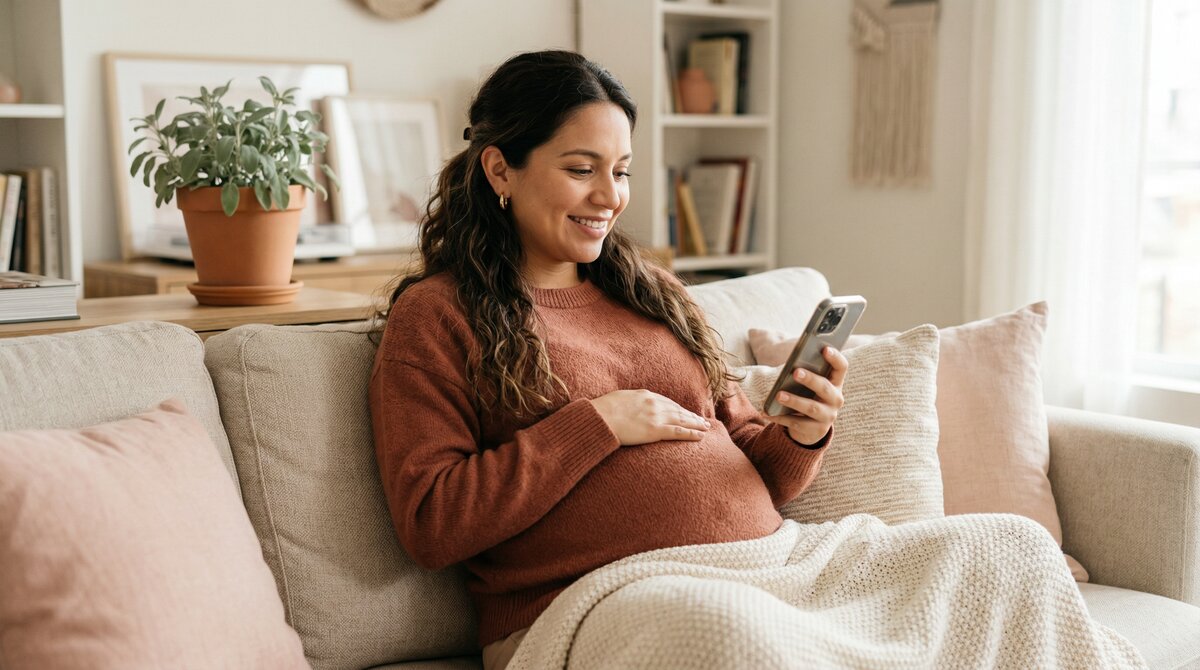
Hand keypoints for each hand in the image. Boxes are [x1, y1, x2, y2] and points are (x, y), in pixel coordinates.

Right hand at [589, 389, 710, 445]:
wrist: (599, 417)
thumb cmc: (603, 410)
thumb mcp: (619, 399)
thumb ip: (630, 401)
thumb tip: (631, 405)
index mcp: (645, 395)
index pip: (667, 402)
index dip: (679, 408)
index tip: (686, 412)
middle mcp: (654, 404)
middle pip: (678, 410)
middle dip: (691, 416)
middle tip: (702, 420)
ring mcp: (656, 417)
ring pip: (682, 420)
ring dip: (696, 424)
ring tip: (706, 428)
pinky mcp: (655, 431)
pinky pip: (678, 432)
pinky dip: (691, 434)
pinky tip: (700, 436)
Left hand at [765, 346, 847, 445]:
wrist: (812, 427)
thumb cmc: (809, 396)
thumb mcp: (811, 385)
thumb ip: (805, 374)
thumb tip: (791, 367)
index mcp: (836, 383)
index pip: (841, 367)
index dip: (835, 358)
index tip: (824, 348)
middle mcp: (835, 399)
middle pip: (824, 387)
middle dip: (810, 379)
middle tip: (795, 372)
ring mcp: (828, 416)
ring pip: (811, 407)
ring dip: (794, 401)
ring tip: (778, 395)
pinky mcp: (816, 430)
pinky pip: (797, 423)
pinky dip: (780, 418)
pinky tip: (767, 413)